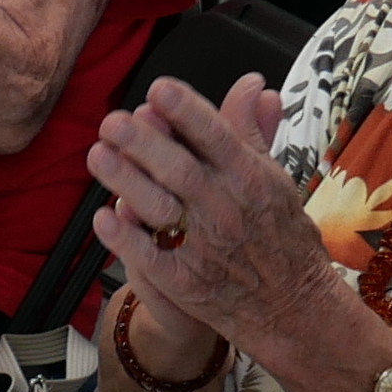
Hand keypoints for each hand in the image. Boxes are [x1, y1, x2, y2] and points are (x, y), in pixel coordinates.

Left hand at [86, 76, 333, 356]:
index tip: (159, 89)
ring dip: (127, 182)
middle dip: (145, 143)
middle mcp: (226, 210)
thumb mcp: (275, 177)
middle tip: (113, 121)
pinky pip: (150, 258)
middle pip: (180, 170)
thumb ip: (253, 130)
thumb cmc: (281, 237)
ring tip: (99, 155)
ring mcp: (204, 247)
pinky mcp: (186, 282)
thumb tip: (250, 84)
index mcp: (250, 179)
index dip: (187, 112)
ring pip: (160, 210)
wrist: (292, 307)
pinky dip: (127, 238)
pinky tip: (104, 217)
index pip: (216, 137)